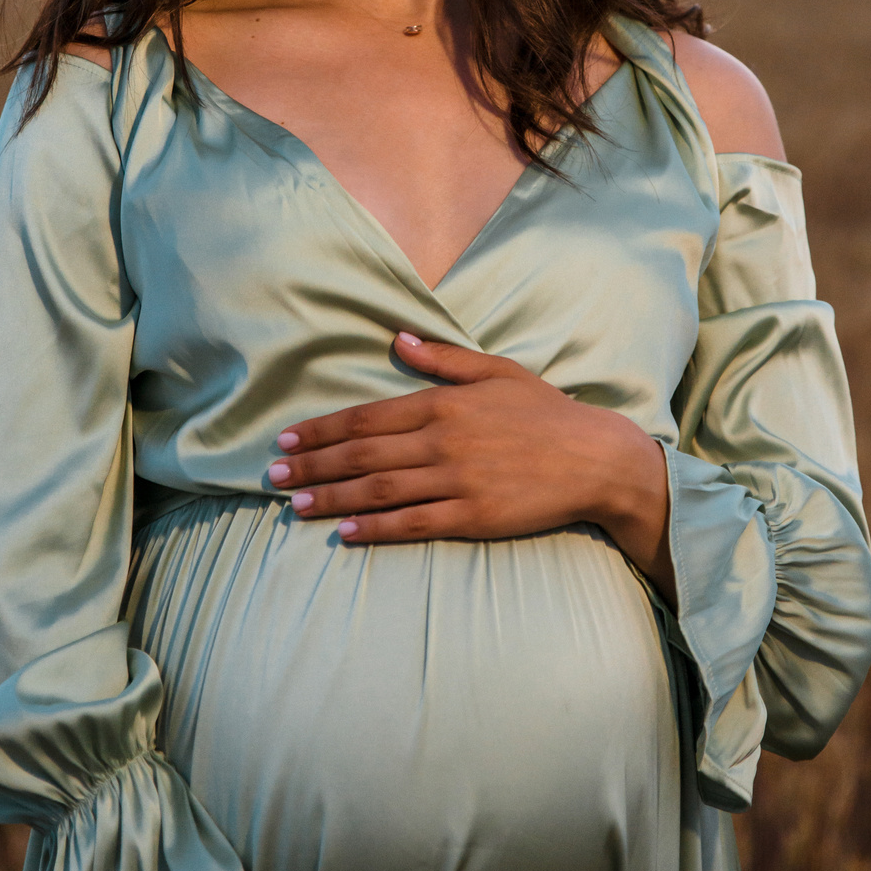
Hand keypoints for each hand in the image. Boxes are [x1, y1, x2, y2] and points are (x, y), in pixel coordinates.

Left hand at [267, 334, 673, 602]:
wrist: (596, 459)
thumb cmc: (547, 413)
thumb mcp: (496, 372)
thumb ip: (443, 359)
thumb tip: (400, 338)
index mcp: (443, 403)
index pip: (366, 418)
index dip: (322, 430)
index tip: (288, 442)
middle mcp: (443, 440)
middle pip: (361, 455)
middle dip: (313, 467)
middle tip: (274, 478)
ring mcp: (457, 480)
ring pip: (379, 490)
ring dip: (331, 498)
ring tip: (295, 507)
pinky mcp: (473, 516)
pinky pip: (413, 523)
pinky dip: (375, 527)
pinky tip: (345, 531)